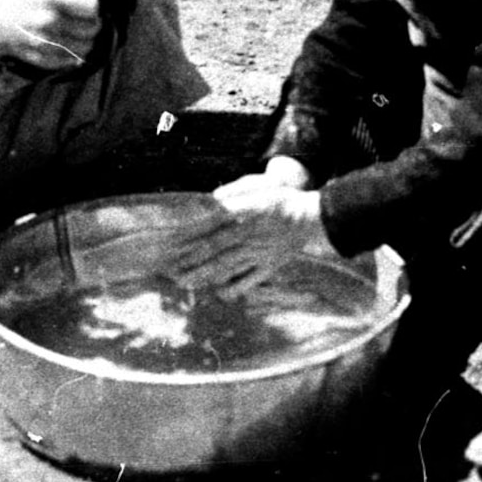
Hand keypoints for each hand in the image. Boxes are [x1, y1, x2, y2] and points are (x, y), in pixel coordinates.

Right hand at [0, 0, 100, 73]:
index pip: (91, 5)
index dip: (91, 2)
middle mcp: (47, 20)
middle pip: (92, 26)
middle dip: (91, 20)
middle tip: (83, 16)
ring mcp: (45, 42)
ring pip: (86, 46)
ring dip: (87, 38)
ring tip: (78, 29)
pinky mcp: (43, 58)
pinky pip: (73, 60)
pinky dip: (75, 53)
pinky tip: (67, 42)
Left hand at [168, 177, 327, 291]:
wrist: (311, 217)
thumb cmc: (281, 200)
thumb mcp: (259, 188)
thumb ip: (235, 193)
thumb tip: (212, 199)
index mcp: (244, 215)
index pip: (212, 225)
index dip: (191, 234)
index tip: (172, 241)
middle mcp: (248, 236)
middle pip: (214, 249)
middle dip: (190, 260)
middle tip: (170, 269)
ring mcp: (258, 254)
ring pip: (227, 266)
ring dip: (204, 275)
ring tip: (186, 282)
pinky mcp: (268, 267)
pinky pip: (249, 281)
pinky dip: (234, 288)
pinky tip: (220, 293)